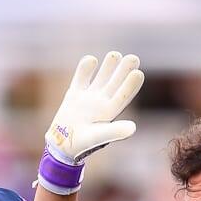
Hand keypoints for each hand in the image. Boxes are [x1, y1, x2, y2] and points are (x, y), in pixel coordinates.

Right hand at [37, 52, 144, 193]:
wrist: (62, 146)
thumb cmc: (83, 144)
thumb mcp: (99, 136)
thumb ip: (115, 131)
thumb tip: (133, 128)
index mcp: (110, 112)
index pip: (123, 95)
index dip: (130, 85)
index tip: (138, 73)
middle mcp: (101, 103)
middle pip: (115, 83)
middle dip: (123, 71)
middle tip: (133, 58)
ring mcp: (88, 98)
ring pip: (101, 78)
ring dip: (108, 66)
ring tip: (115, 54)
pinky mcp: (74, 94)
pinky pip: (81, 78)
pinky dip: (85, 69)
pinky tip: (91, 59)